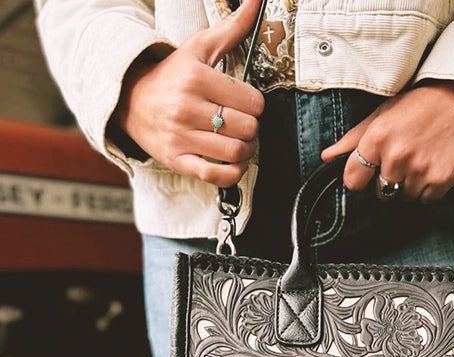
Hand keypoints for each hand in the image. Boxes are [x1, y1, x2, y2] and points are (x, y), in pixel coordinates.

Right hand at [113, 0, 263, 186]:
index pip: (253, 102)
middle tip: (242, 123)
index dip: (255, 105)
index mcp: (196, 79)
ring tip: (239, 141)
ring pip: (235, 152)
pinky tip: (232, 162)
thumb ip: (232, 29)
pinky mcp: (177, 160)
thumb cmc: (171, 75)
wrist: (130, 99)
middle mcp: (187, 108)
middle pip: (248, 128)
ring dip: (245, 150)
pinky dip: (232, 173)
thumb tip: (257, 2)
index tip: (245, 103)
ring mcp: (181, 137)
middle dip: (251, 127)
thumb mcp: (199, 47)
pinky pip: (215, 176)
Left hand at [321, 81, 453, 201]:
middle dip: (389, 180)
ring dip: (411, 184)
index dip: (361, 177)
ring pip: (404, 197)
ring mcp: (421, 169)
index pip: (353, 180)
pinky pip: (427, 199)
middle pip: (381, 192)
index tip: (369, 171)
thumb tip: (327, 156)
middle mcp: (397, 155)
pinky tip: (435, 165)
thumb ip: (354, 138)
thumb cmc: (423, 102)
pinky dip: (430, 188)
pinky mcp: (443, 179)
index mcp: (378, 137)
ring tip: (422, 158)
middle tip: (406, 156)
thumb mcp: (384, 113)